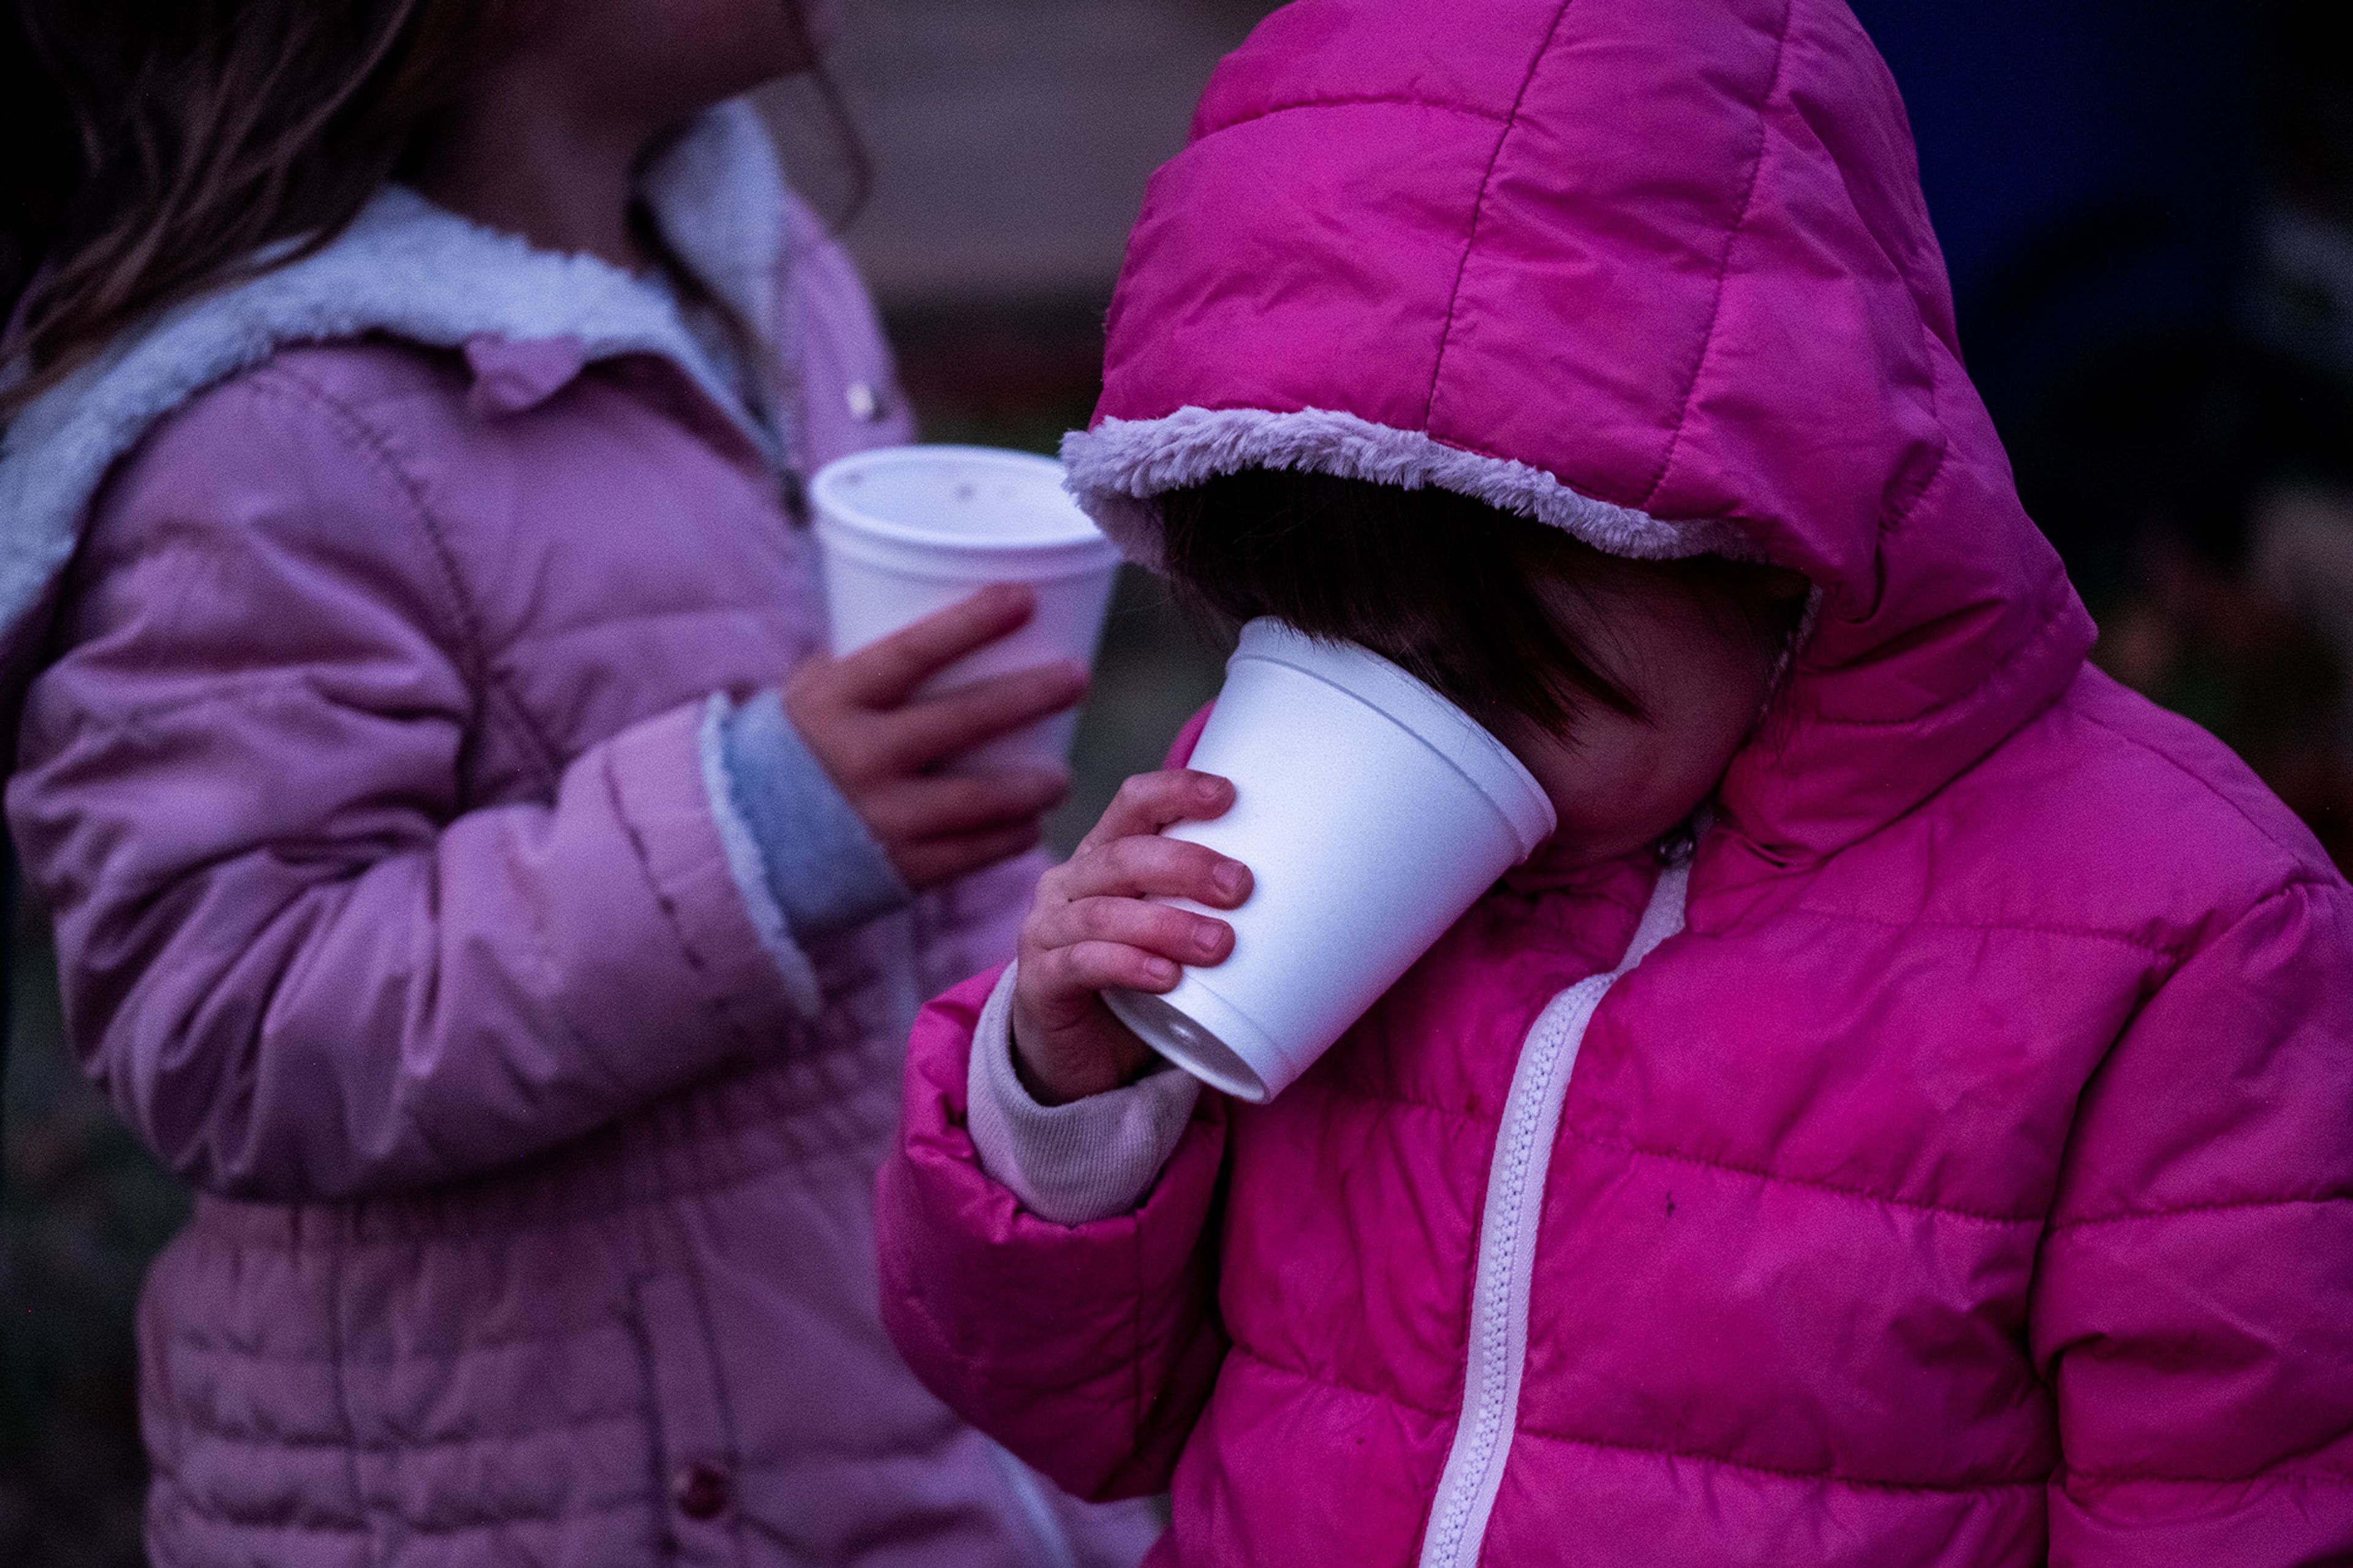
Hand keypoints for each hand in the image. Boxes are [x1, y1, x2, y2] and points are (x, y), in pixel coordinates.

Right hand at [785, 584, 1085, 888]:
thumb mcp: (811, 695)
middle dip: (1030, 695)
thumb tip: (946, 623)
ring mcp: (881, 818)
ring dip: (1033, 785)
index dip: (970, 623)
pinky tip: (1030, 824)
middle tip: (1077, 677)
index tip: (1024, 598)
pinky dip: (1008, 838)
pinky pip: (971, 854)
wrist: (739, 845)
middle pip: (963, 720)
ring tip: (1062, 775)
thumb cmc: (790, 752)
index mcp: (836, 702)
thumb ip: (866, 665)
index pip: (911, 652)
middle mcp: (859, 758)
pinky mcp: (898, 870)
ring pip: (980, 800)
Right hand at [1011, 769, 1251, 1102]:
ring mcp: (1047, 932)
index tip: (1229, 796)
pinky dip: (1127, 966)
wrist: (1081, 1060)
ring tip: (1220, 945)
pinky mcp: (1040, 983)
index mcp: (1104, 856)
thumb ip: (1216, 907)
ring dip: (1166, 924)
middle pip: (1122, 856)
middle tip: (1240, 887)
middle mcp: (1069, 884)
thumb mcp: (1177, 932)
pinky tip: (1166, 978)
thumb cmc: (1141, 984)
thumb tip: (1319, 891)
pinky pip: (1080, 965)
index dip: (1176, 792)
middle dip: (1185, 865)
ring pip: (1104, 914)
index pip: (1133, 804)